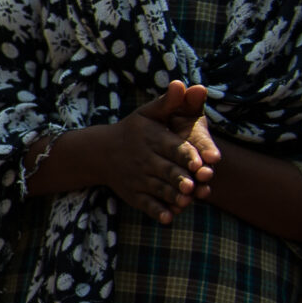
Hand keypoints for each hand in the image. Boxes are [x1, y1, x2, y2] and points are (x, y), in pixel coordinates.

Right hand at [96, 81, 213, 221]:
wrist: (100, 153)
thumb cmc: (134, 130)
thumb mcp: (148, 113)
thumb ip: (169, 102)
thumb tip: (184, 84)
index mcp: (152, 139)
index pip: (172, 147)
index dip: (187, 156)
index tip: (201, 163)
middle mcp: (144, 160)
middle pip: (165, 171)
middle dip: (179, 179)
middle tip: (193, 186)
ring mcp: (138, 179)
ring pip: (158, 189)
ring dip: (172, 197)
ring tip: (185, 202)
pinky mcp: (134, 195)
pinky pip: (145, 205)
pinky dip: (156, 212)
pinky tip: (168, 218)